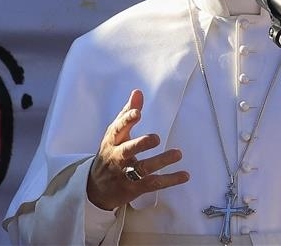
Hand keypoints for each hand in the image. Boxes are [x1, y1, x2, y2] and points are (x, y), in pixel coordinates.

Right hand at [86, 89, 189, 209]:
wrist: (95, 188)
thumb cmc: (110, 153)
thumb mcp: (114, 134)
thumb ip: (127, 113)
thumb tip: (138, 92)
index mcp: (113, 141)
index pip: (117, 129)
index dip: (126, 120)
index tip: (137, 112)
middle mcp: (118, 157)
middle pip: (128, 151)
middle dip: (140, 144)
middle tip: (156, 138)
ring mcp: (125, 174)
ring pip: (143, 169)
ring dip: (161, 161)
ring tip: (178, 154)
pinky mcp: (135, 188)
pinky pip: (153, 183)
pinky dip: (170, 180)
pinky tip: (185, 175)